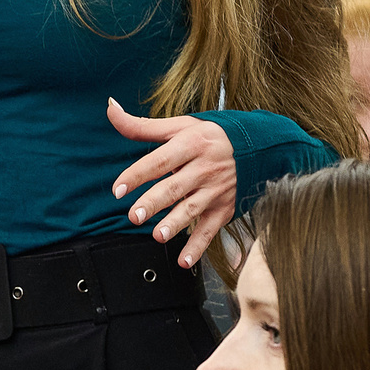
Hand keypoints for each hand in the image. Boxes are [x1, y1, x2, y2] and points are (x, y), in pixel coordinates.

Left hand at [108, 99, 237, 268]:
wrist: (259, 146)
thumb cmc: (209, 135)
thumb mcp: (180, 125)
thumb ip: (142, 125)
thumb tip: (109, 108)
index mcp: (191, 144)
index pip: (159, 160)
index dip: (137, 174)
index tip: (117, 188)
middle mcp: (204, 167)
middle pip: (175, 186)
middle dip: (154, 202)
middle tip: (134, 215)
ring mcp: (216, 190)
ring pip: (192, 209)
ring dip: (175, 224)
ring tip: (157, 236)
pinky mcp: (224, 208)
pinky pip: (210, 230)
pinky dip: (198, 247)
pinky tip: (183, 261)